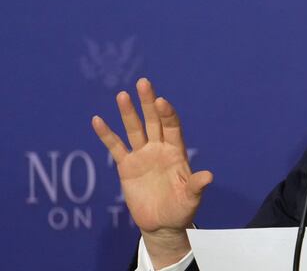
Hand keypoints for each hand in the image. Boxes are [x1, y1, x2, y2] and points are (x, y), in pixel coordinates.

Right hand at [92, 78, 212, 266]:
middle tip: (144, 82)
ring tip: (122, 95)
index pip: (172, 127)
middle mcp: (159, 148)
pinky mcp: (127, 166)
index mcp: (176, 152)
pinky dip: (106, 134)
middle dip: (149, 102)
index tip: (162, 101)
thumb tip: (209, 176)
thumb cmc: (181, 210)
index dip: (167, 114)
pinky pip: (115, 147)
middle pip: (153, 121)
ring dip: (128, 113)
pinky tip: (97, 120)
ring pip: (134, 129)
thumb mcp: (190, 199)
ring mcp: (142, 155)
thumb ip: (196, 186)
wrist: (162, 224)